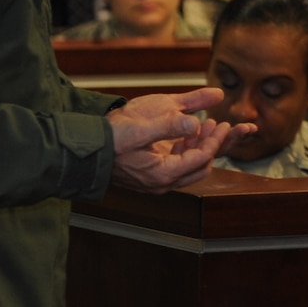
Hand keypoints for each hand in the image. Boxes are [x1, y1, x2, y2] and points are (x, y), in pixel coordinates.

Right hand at [107, 88, 254, 193]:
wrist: (84, 152)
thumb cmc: (109, 139)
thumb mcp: (140, 128)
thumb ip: (169, 125)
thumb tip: (196, 123)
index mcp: (162, 174)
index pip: (201, 158)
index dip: (215, 140)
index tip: (223, 123)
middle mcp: (162, 183)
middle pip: (200, 167)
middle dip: (213, 145)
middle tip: (218, 124)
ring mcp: (157, 182)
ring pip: (190, 167)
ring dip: (200, 147)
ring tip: (206, 124)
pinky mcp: (151, 176)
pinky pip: (178, 165)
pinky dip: (187, 150)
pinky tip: (188, 133)